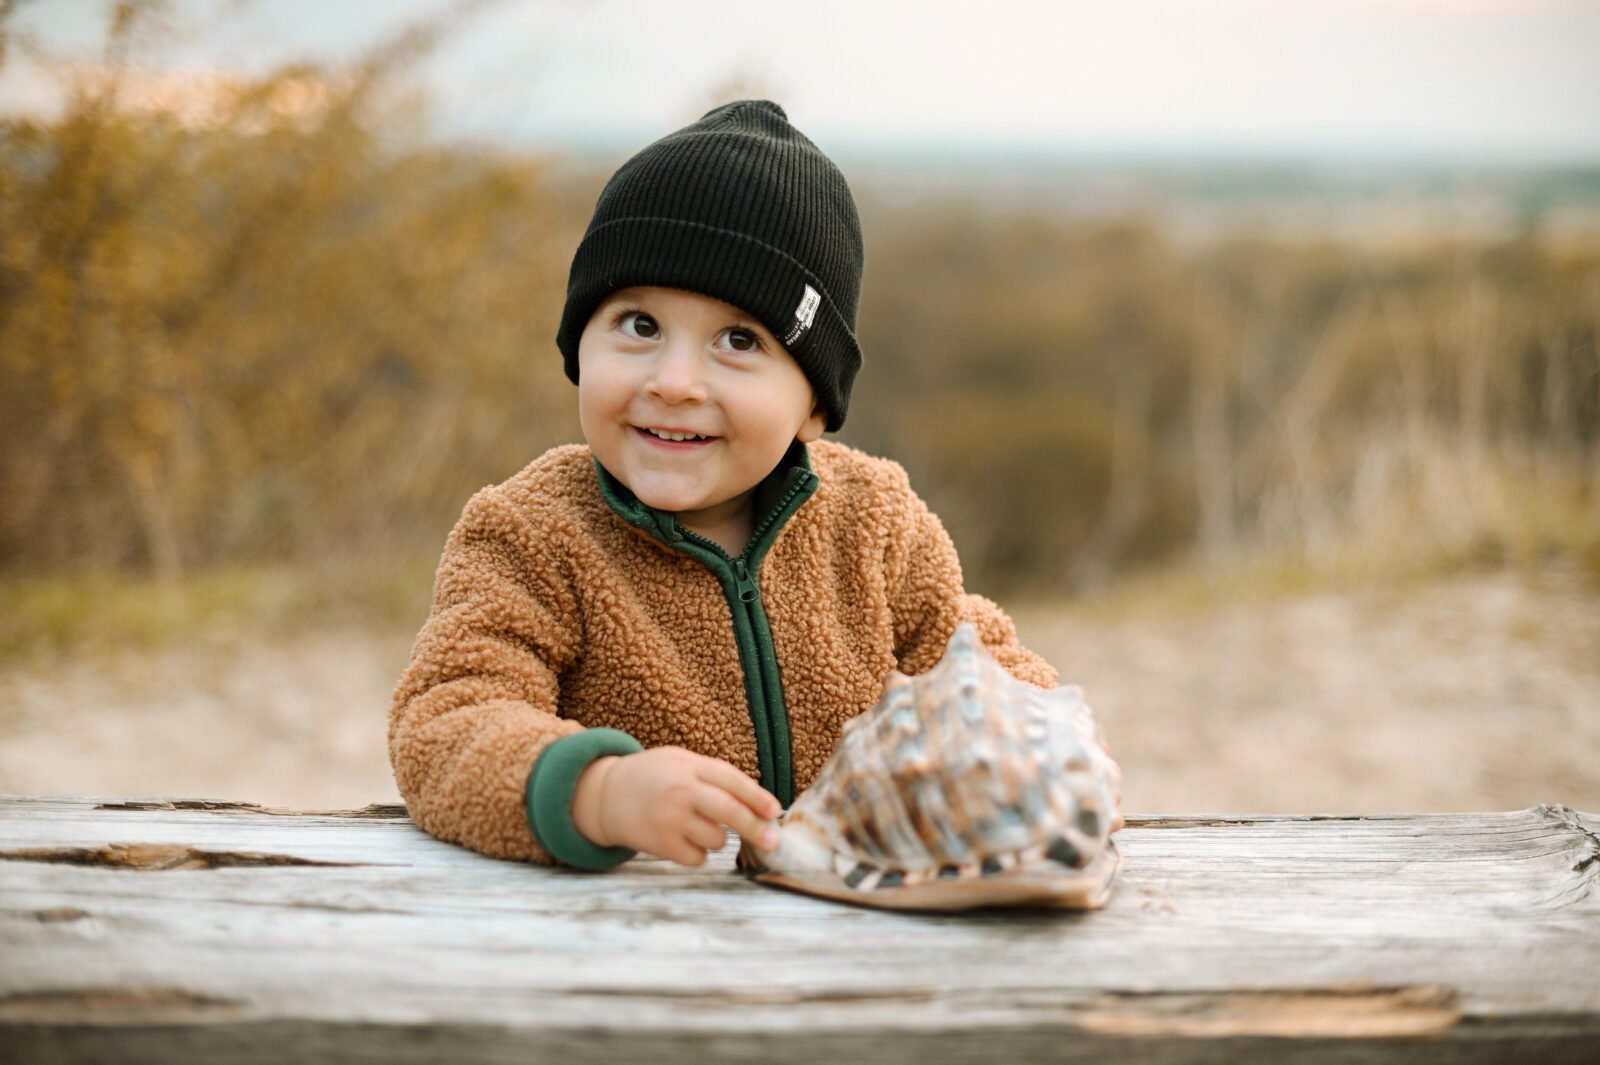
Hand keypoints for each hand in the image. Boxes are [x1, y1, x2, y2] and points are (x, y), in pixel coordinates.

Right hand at [571, 747, 781, 866]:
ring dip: (717, 838)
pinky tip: (681, 838)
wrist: (606, 795)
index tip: (776, 812)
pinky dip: (697, 852)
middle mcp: (681, 791)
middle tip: (773, 842)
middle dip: (756, 829)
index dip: (758, 797)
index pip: (732, 781)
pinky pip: (697, 857)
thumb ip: (714, 777)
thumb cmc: (654, 777)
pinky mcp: (660, 844)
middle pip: (730, 812)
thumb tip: (759, 805)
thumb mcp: (681, 762)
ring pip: (716, 839)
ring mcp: (669, 819)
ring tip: (696, 825)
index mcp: (689, 766)